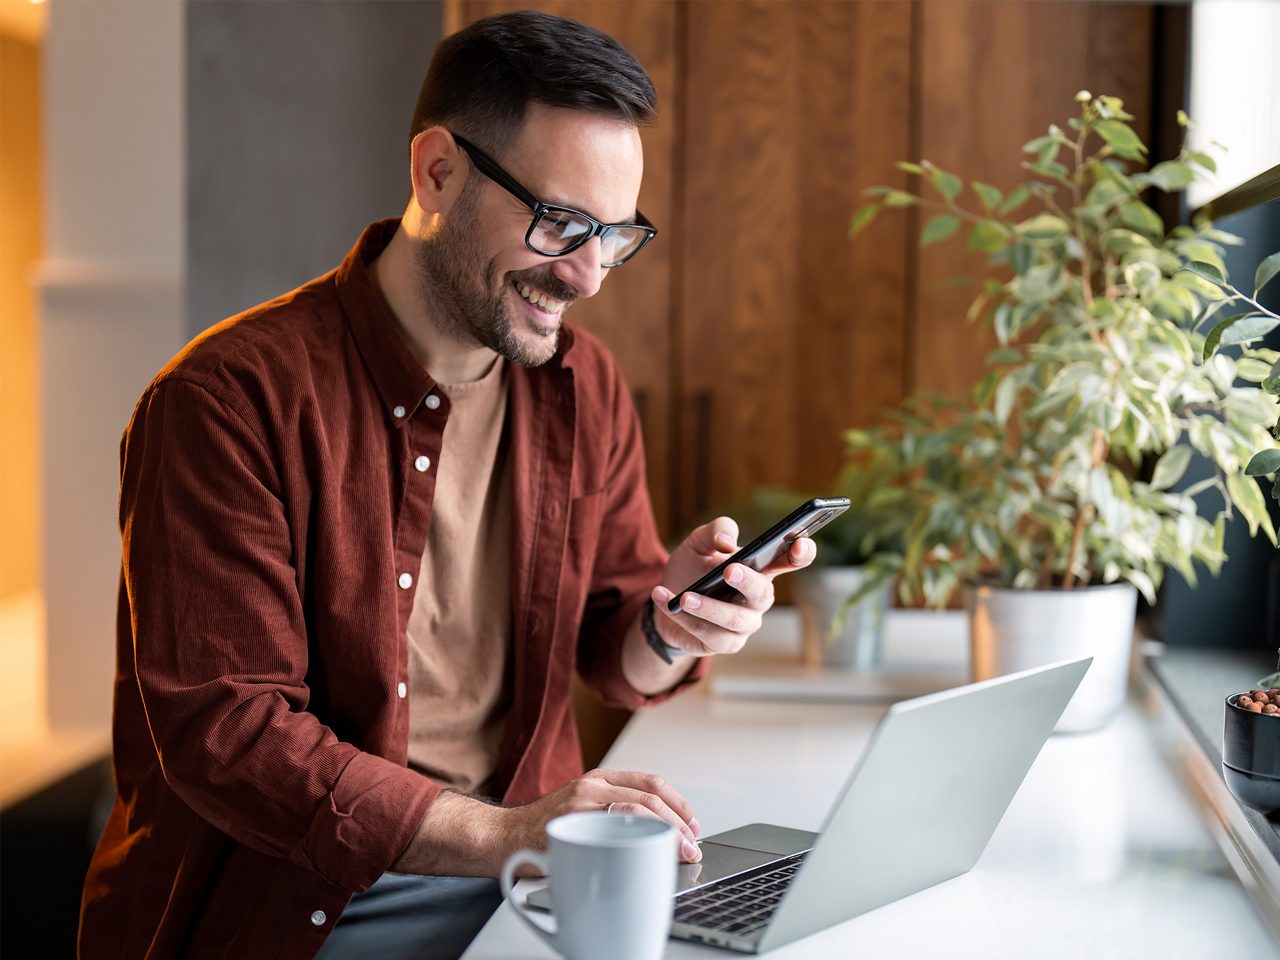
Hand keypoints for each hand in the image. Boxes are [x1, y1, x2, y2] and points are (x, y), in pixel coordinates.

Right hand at [500, 768, 701, 865]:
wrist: (502, 836)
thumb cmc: (544, 830)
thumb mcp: (582, 809)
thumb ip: (611, 812)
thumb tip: (658, 834)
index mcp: (600, 779)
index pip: (651, 782)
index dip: (679, 802)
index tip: (693, 823)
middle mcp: (593, 785)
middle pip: (650, 797)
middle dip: (678, 823)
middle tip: (691, 846)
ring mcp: (582, 802)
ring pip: (638, 809)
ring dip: (666, 833)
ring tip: (679, 852)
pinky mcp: (572, 821)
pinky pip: (614, 825)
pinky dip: (639, 839)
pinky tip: (649, 852)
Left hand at [651, 516, 814, 656]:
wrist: (665, 600)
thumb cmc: (691, 568)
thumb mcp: (698, 542)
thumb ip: (715, 531)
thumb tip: (727, 542)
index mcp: (760, 569)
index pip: (790, 560)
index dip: (801, 553)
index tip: (800, 543)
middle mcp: (757, 598)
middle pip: (763, 594)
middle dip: (747, 582)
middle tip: (729, 570)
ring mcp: (744, 624)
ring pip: (734, 621)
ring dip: (709, 608)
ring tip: (685, 597)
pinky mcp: (725, 643)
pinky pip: (708, 635)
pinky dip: (684, 618)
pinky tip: (665, 600)